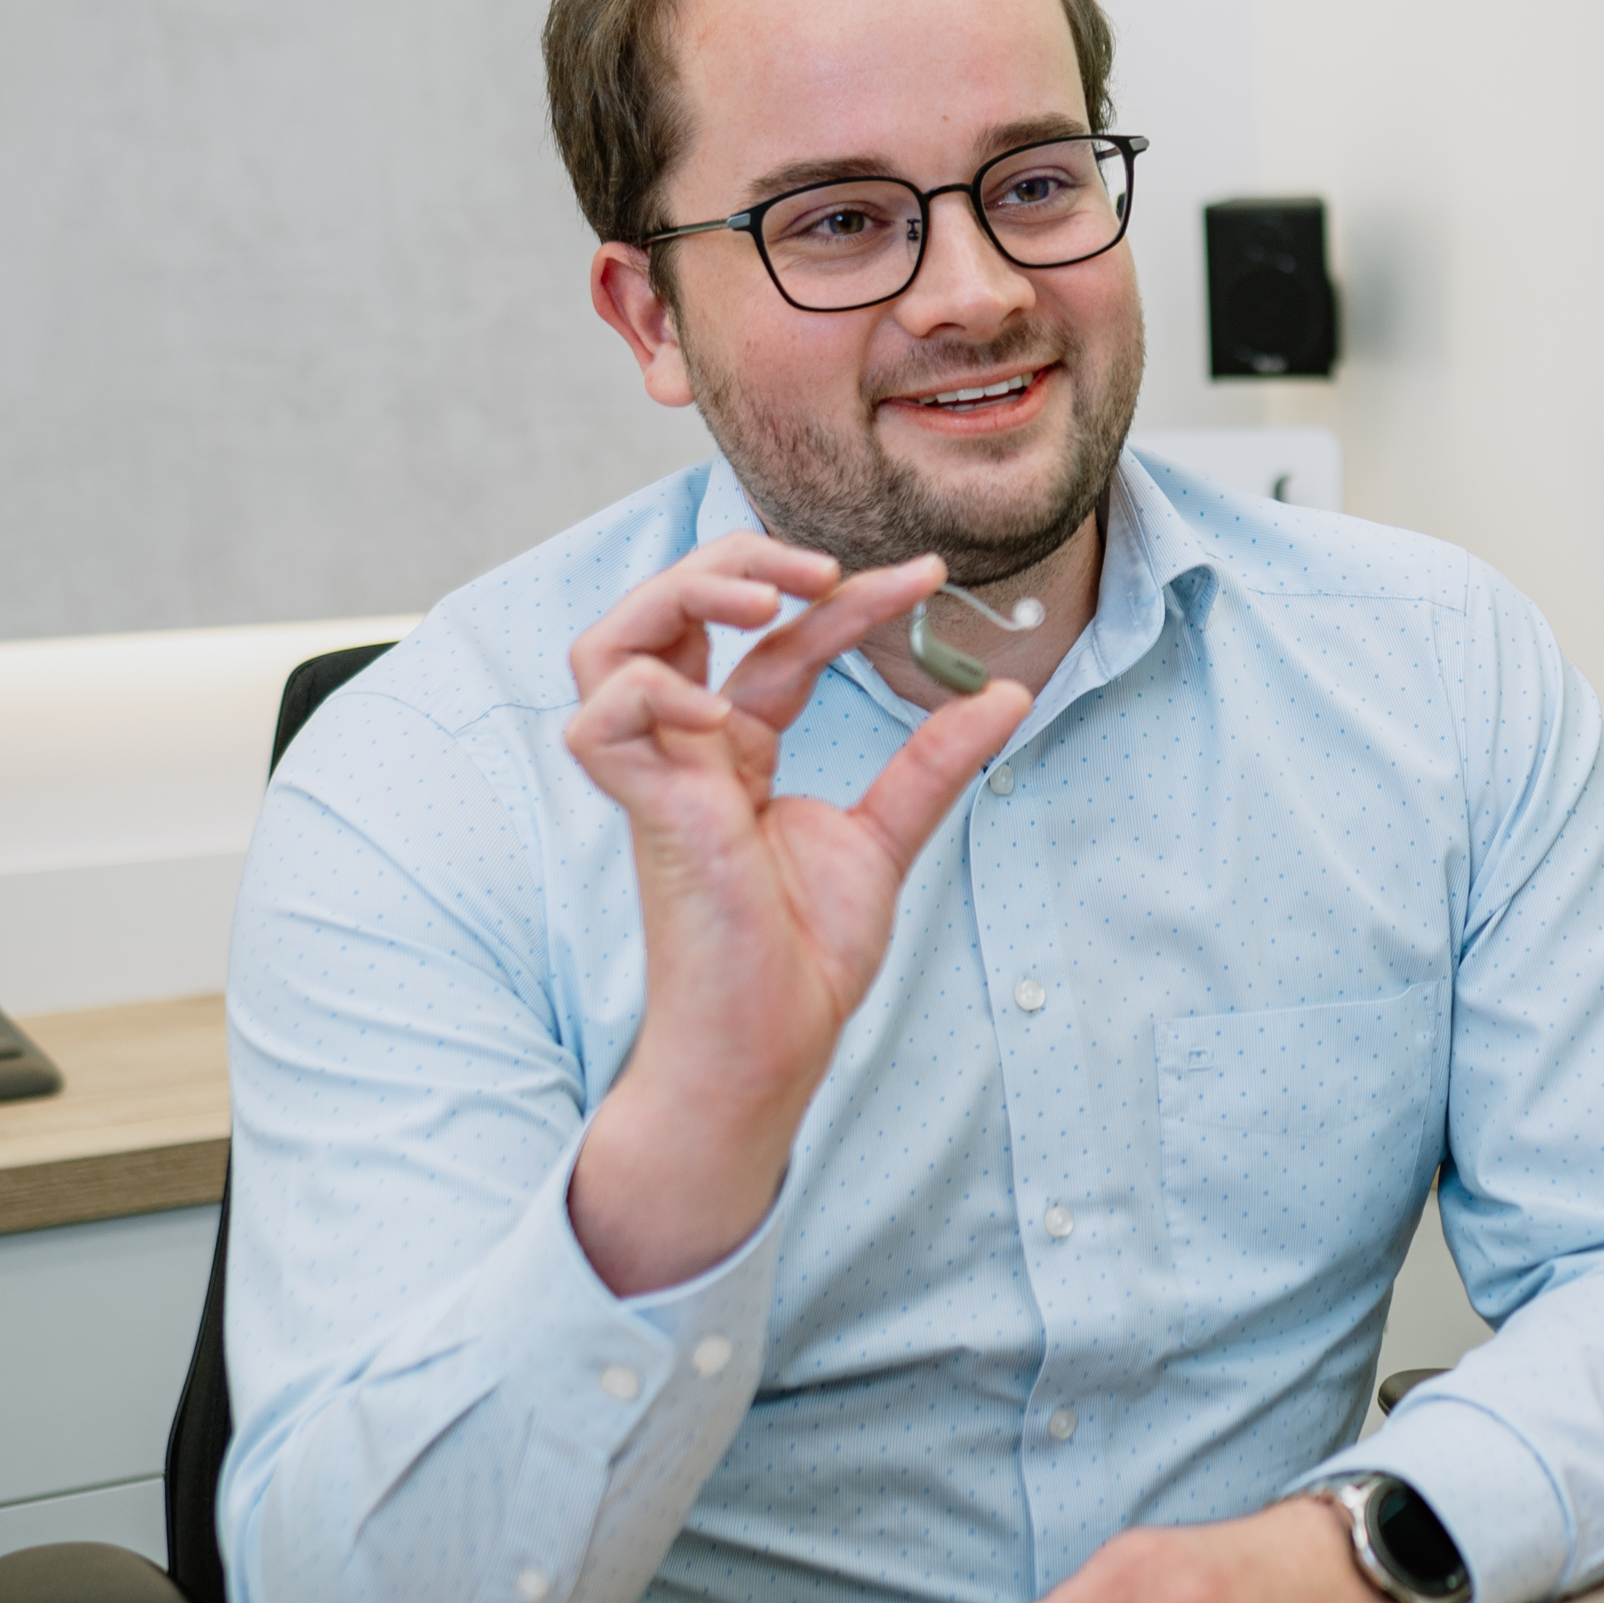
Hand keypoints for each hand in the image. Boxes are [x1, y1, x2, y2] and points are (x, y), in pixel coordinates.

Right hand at [562, 537, 1030, 1294]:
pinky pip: (598, 719)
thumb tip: (1005, 691)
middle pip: (670, 611)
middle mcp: (687, 749)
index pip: (781, 642)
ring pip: (607, 643)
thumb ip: (933, 763)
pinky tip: (717, 701)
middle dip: (738, 562)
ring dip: (680, 597)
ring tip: (769, 599)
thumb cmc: (804, 955)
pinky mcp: (644, 812)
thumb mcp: (888, 837)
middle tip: (827, 568)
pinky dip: (647, 688)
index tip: (927, 576)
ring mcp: (657, 776)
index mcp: (736, 748)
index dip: (849, 600)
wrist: (773, 1040)